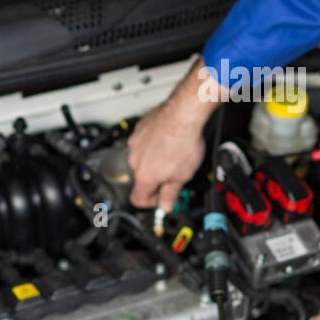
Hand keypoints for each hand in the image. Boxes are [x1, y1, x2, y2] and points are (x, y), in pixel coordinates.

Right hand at [126, 61, 219, 208]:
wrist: (183, 113)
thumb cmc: (184, 141)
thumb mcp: (182, 176)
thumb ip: (171, 194)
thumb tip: (166, 205)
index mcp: (144, 176)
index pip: (137, 199)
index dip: (151, 203)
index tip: (162, 198)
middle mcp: (135, 160)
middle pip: (142, 178)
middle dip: (157, 179)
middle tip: (175, 173)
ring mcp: (136, 143)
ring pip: (144, 159)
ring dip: (156, 160)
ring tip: (175, 154)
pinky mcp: (140, 129)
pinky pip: (145, 143)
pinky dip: (155, 144)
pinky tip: (170, 141)